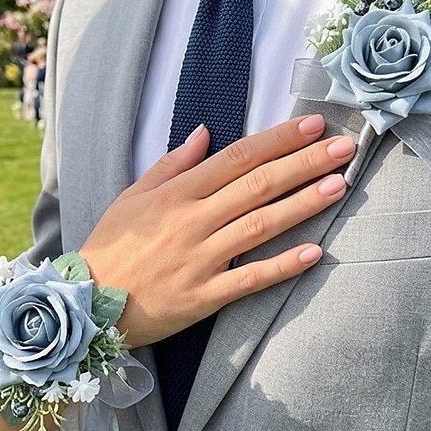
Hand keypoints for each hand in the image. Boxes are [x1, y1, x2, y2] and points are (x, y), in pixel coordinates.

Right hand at [79, 115, 354, 345]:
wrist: (86, 304)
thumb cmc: (111, 246)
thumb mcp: (132, 196)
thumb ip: (172, 164)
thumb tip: (206, 133)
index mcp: (175, 193)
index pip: (236, 157)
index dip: (277, 139)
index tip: (312, 125)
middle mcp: (190, 222)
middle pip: (257, 185)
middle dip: (304, 163)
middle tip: (344, 149)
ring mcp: (198, 260)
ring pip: (259, 226)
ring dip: (302, 205)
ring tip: (338, 187)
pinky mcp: (202, 297)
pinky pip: (249, 279)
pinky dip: (282, 266)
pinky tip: (315, 253)